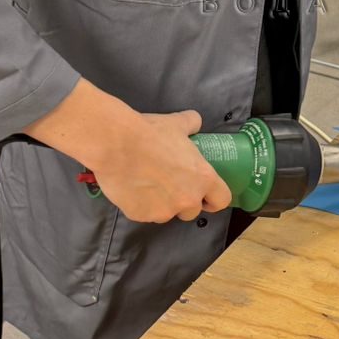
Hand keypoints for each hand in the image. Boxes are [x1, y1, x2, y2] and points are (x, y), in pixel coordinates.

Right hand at [85, 110, 232, 223]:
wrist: (117, 145)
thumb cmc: (151, 134)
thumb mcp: (177, 124)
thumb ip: (191, 124)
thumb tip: (195, 122)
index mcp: (203, 179)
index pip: (221, 200)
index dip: (214, 199)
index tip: (206, 196)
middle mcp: (187, 199)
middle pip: (192, 211)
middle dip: (183, 201)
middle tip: (170, 184)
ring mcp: (164, 211)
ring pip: (167, 213)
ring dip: (161, 204)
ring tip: (146, 184)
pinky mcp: (141, 216)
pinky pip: (144, 213)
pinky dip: (140, 204)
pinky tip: (131, 187)